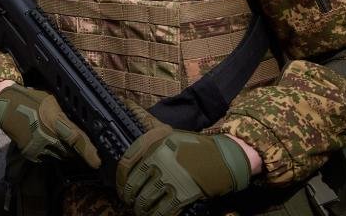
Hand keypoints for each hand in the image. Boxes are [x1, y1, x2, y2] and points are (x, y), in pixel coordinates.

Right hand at [0, 84, 98, 167]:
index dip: (89, 152)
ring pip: (60, 155)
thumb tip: (81, 125)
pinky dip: (51, 152)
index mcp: (53, 121)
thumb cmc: (31, 99)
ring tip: (60, 139)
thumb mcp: (51, 101)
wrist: (6, 106)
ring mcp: (37, 147)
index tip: (97, 161)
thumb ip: (65, 116)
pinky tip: (47, 141)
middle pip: (70, 151)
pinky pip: (48, 157)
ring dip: (64, 151)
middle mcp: (46, 136)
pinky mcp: (31, 154)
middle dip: (77, 150)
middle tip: (79, 145)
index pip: (76, 139)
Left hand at [117, 122, 250, 215]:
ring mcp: (170, 177)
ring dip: (141, 208)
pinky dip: (157, 215)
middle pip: (133, 185)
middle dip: (130, 197)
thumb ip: (152, 145)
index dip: (120, 179)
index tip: (121, 188)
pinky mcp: (183, 193)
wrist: (226, 157)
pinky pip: (163, 210)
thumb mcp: (171, 137)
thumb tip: (133, 162)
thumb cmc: (197, 147)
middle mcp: (159, 160)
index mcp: (154, 144)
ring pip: (146, 200)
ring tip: (142, 210)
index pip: (125, 164)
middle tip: (131, 202)